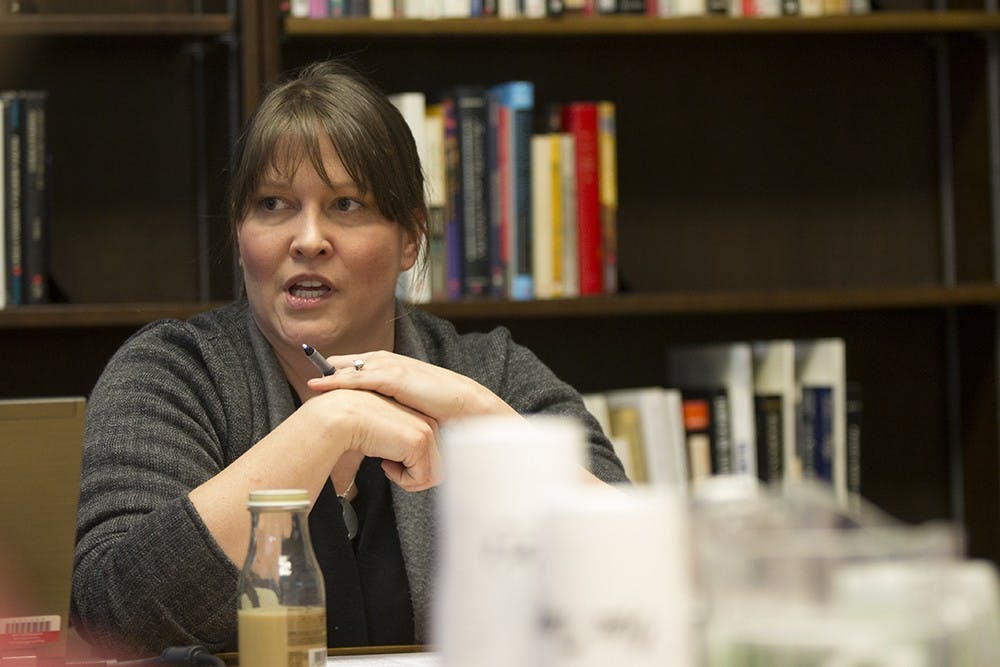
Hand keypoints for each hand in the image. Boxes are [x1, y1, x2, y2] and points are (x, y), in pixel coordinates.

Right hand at [304, 387, 440, 491]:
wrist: (341, 415)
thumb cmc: (354, 424)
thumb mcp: (385, 436)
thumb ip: (400, 448)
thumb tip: (401, 469)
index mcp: (423, 419)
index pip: (434, 455)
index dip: (413, 466)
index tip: (390, 460)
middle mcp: (429, 423)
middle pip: (437, 467)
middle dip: (412, 475)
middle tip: (388, 465)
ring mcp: (427, 432)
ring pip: (433, 475)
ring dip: (407, 479)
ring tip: (386, 465)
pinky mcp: (419, 442)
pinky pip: (420, 478)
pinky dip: (401, 479)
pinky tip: (384, 463)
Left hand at [306, 351, 519, 423]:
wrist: (467, 408)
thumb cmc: (444, 412)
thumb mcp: (413, 410)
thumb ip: (396, 411)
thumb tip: (383, 427)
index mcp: (394, 368)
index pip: (358, 369)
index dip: (338, 376)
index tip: (318, 385)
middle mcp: (389, 362)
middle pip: (348, 365)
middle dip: (328, 373)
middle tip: (309, 385)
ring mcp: (390, 367)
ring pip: (349, 369)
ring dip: (328, 376)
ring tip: (309, 384)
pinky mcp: (393, 376)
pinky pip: (356, 377)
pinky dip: (336, 380)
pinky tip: (319, 385)